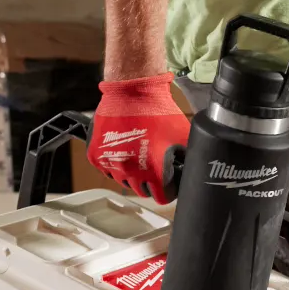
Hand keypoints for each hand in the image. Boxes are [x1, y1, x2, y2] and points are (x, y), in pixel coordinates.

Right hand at [90, 75, 189, 202]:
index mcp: (153, 172)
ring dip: (132, 173)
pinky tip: (124, 149)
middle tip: (154, 165)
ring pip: (124, 181)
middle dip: (151, 182)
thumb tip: (191, 171)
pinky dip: (115, 163)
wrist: (133, 91)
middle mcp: (130, 172)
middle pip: (142, 191)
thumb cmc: (158, 111)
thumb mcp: (183, 136)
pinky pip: (108, 169)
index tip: (169, 182)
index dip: (168, 191)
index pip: (161, 198)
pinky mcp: (96, 156)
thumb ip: (188, 159)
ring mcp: (111, 165)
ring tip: (139, 154)